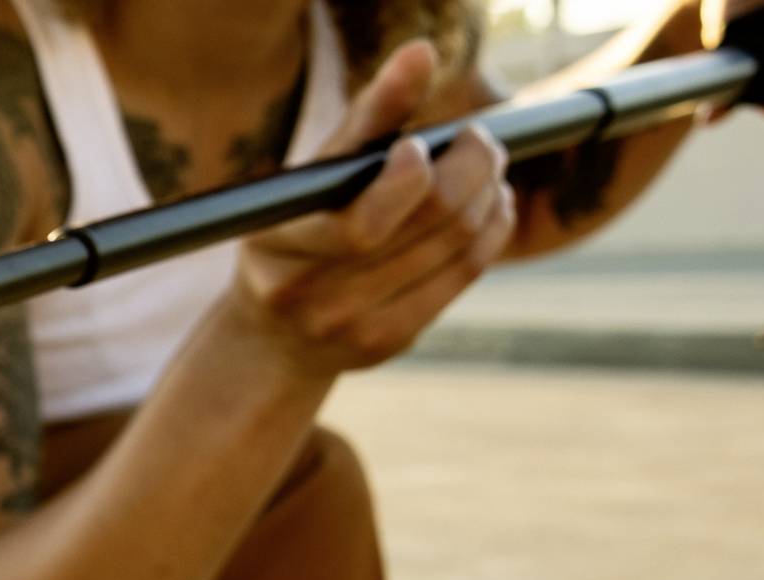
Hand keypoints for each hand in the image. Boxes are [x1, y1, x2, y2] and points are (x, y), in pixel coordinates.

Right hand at [222, 40, 516, 378]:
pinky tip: (491, 206)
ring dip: (487, 194)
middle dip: (472, 167)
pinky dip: (491, 231)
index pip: (365, 222)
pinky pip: (463, 275)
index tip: (419, 146)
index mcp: (279, 245)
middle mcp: (310, 295)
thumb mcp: (312, 174)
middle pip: (430, 222)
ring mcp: (351, 326)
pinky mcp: (389, 342)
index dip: (411, 176)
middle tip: (481, 141)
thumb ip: (368, 114)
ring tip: (488, 170)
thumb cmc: (297, 231)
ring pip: (457, 244)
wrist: (272, 338)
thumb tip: (423, 52)